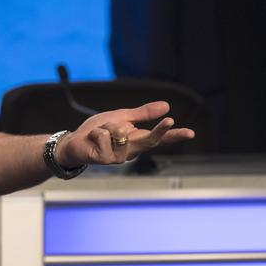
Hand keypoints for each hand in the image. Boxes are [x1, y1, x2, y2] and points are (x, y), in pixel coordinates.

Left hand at [55, 101, 194, 166]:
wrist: (75, 141)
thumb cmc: (99, 130)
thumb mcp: (122, 117)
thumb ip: (143, 113)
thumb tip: (167, 106)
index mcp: (137, 139)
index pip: (160, 138)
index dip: (174, 135)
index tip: (190, 133)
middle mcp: (131, 150)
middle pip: (150, 140)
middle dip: (160, 130)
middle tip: (171, 120)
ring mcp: (119, 157)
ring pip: (120, 131)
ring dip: (107, 126)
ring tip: (101, 132)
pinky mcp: (106, 159)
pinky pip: (105, 135)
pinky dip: (97, 131)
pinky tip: (93, 138)